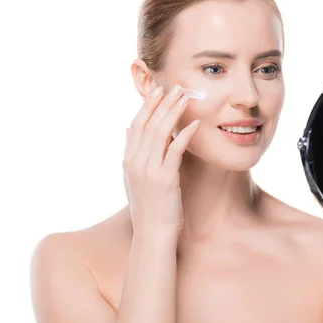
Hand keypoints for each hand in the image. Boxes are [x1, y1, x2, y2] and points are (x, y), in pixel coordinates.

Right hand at [122, 84, 199, 235]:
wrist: (152, 235)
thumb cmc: (149, 208)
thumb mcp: (135, 179)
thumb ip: (132, 153)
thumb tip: (128, 129)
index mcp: (128, 160)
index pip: (136, 124)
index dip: (148, 106)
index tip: (159, 90)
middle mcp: (135, 162)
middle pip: (147, 124)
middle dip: (161, 103)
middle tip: (175, 86)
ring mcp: (148, 170)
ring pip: (160, 133)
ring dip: (173, 112)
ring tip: (186, 97)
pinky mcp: (164, 179)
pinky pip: (175, 151)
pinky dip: (184, 135)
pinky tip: (194, 124)